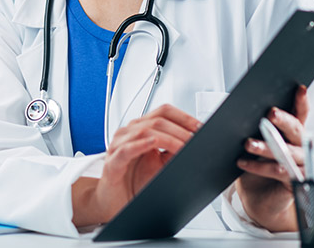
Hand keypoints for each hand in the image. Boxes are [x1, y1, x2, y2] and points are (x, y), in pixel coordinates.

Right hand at [72, 104, 200, 226]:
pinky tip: (152, 144)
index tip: (200, 127)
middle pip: (157, 120)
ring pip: (145, 131)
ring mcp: (119, 145)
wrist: (114, 201)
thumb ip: (173, 151)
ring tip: (182, 147)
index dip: (184, 117)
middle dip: (181, 130)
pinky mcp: (113, 162)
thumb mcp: (160, 164)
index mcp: (141, 129)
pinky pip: (126, 149)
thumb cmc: (134, 181)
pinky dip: (141, 145)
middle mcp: (129, 133)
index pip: (163, 112)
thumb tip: (194, 143)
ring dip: (168, 138)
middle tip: (196, 140)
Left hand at [235, 84, 307, 231]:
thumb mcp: (250, 143)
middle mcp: (299, 146)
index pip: (299, 114)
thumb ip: (244, 128)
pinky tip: (243, 163)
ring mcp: (299, 165)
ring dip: (266, 146)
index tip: (300, 88)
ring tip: (247, 143)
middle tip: (270, 114)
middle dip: (283, 120)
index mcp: (291, 132)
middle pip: (296, 129)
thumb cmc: (256, 166)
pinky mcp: (294, 182)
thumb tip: (220, 115)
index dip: (301, 102)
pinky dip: (258, 167)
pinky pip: (278, 171)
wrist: (258, 198)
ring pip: (286, 152)